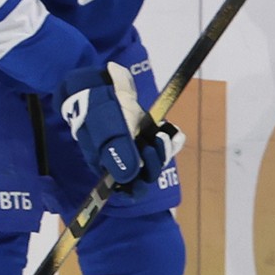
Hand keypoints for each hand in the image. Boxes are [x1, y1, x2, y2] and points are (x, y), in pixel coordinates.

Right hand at [56, 63, 182, 194]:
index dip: (139, 184)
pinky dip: (173, 141)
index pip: (127, 188)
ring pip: (157, 161)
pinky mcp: (147, 135)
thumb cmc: (100, 110)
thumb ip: (119, 151)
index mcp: (108, 167)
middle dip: (155, 160)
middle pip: (146, 175)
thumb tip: (132, 176)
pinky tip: (174, 132)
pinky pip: (167, 146)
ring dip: (164, 149)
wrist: (101, 86)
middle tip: (154, 140)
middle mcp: (123, 162)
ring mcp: (137, 148)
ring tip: (162, 134)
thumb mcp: (108, 130)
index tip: (145, 166)